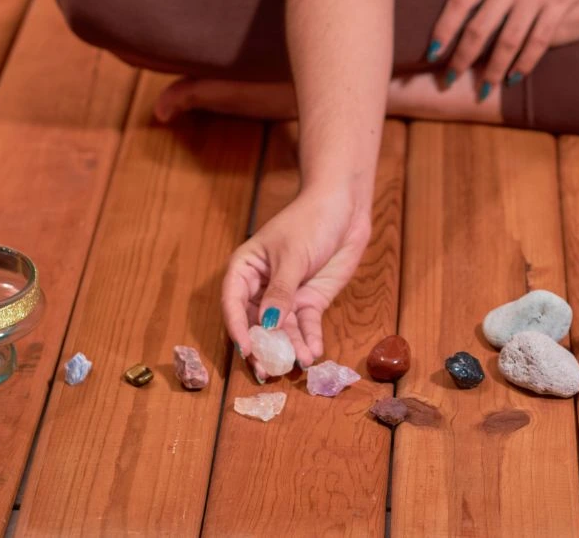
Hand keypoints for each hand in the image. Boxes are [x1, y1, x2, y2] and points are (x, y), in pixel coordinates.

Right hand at [222, 185, 370, 378]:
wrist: (344, 208)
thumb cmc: (309, 221)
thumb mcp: (292, 256)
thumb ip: (280, 292)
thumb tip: (268, 325)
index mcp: (245, 269)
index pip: (233, 303)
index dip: (238, 328)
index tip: (247, 350)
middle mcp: (261, 287)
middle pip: (256, 323)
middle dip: (263, 347)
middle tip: (268, 372)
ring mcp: (287, 296)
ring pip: (283, 329)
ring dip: (289, 347)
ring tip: (299, 364)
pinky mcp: (310, 300)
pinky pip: (306, 325)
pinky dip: (309, 339)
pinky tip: (313, 353)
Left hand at [430, 0, 578, 95]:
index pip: (459, 1)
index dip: (443, 29)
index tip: (432, 52)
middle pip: (480, 27)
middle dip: (462, 59)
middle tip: (449, 80)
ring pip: (508, 40)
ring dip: (493, 69)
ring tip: (483, 90)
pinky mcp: (559, 4)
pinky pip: (539, 40)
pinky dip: (525, 62)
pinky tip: (514, 78)